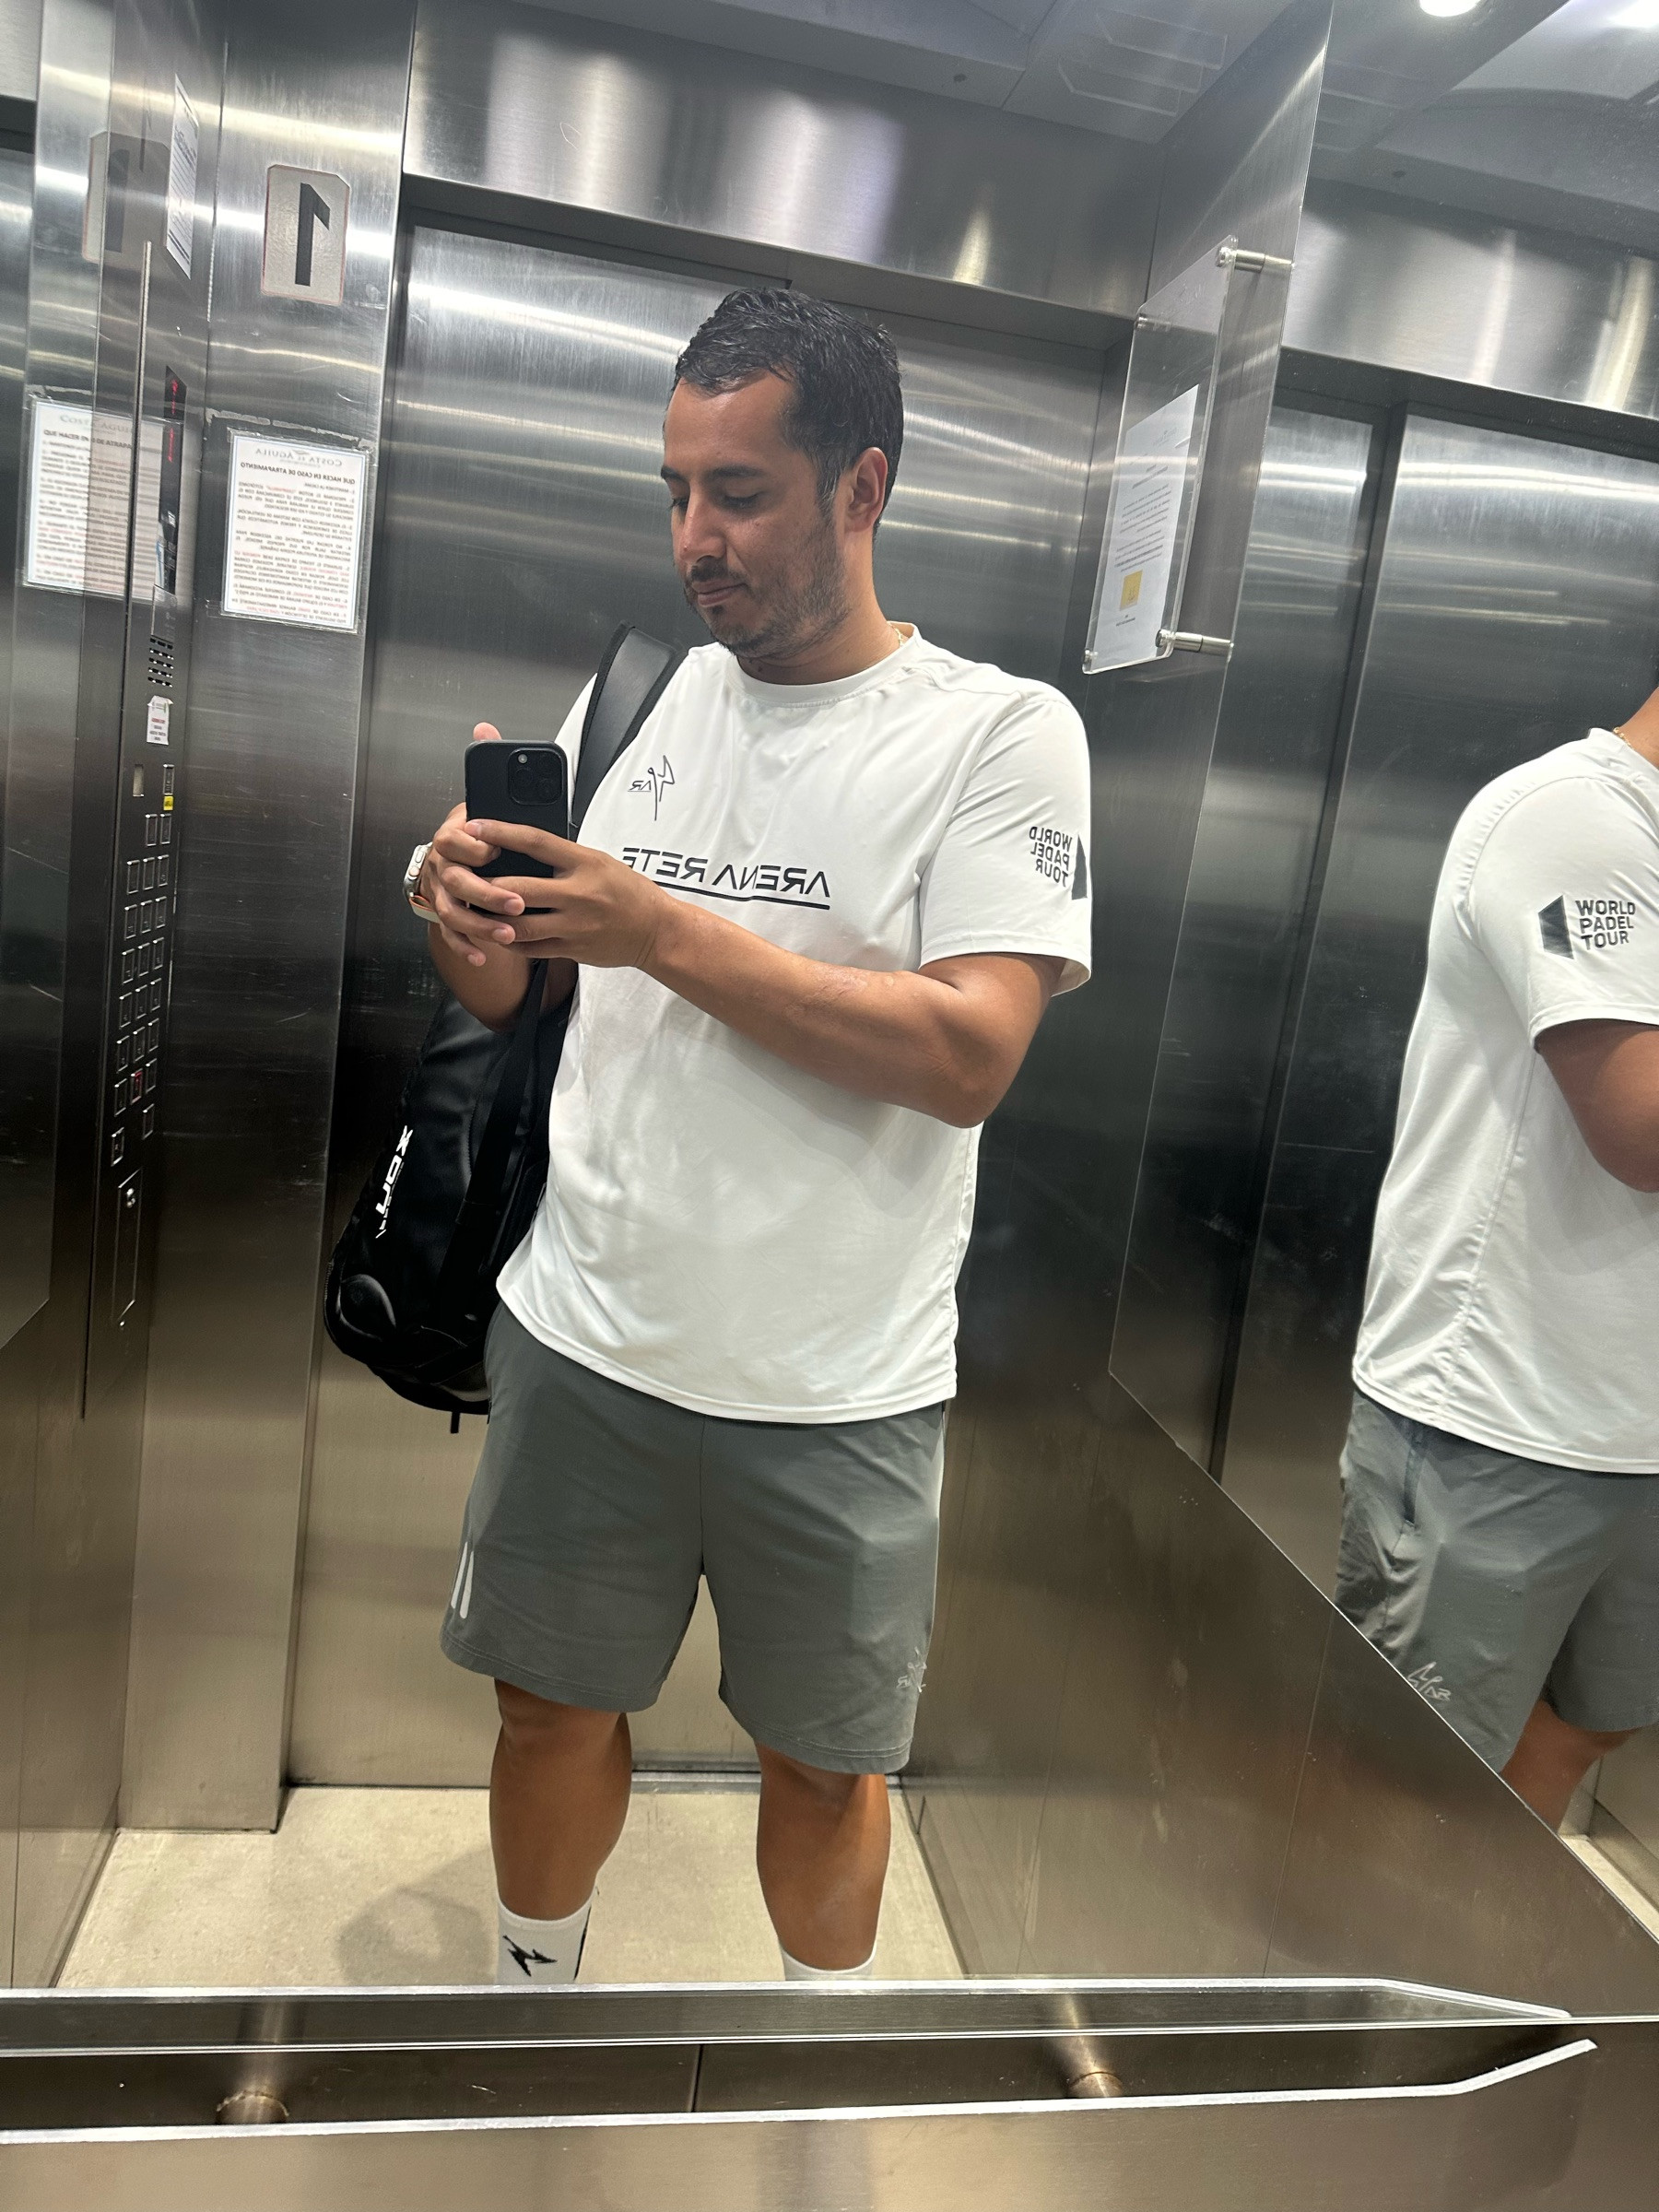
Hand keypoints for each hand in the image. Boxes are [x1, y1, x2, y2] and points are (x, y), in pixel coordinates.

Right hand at [422, 725, 522, 968]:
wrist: (463, 858)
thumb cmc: (484, 831)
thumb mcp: (488, 803)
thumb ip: (489, 774)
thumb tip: (485, 726)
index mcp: (454, 834)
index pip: (452, 838)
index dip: (471, 845)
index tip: (493, 849)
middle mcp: (441, 863)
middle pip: (455, 881)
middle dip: (486, 893)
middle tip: (518, 902)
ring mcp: (441, 892)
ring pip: (452, 912)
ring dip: (479, 925)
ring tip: (509, 936)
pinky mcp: (447, 915)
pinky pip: (451, 936)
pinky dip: (466, 946)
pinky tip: (484, 957)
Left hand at [468, 825, 669, 969]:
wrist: (656, 931)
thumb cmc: (628, 892)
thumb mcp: (600, 862)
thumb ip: (565, 857)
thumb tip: (526, 847)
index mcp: (584, 863)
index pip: (535, 842)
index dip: (501, 833)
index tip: (475, 827)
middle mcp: (578, 893)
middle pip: (517, 887)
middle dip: (485, 884)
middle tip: (463, 877)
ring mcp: (574, 924)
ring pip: (518, 924)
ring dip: (491, 918)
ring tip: (473, 910)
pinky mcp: (571, 948)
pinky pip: (531, 947)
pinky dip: (510, 940)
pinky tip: (498, 933)